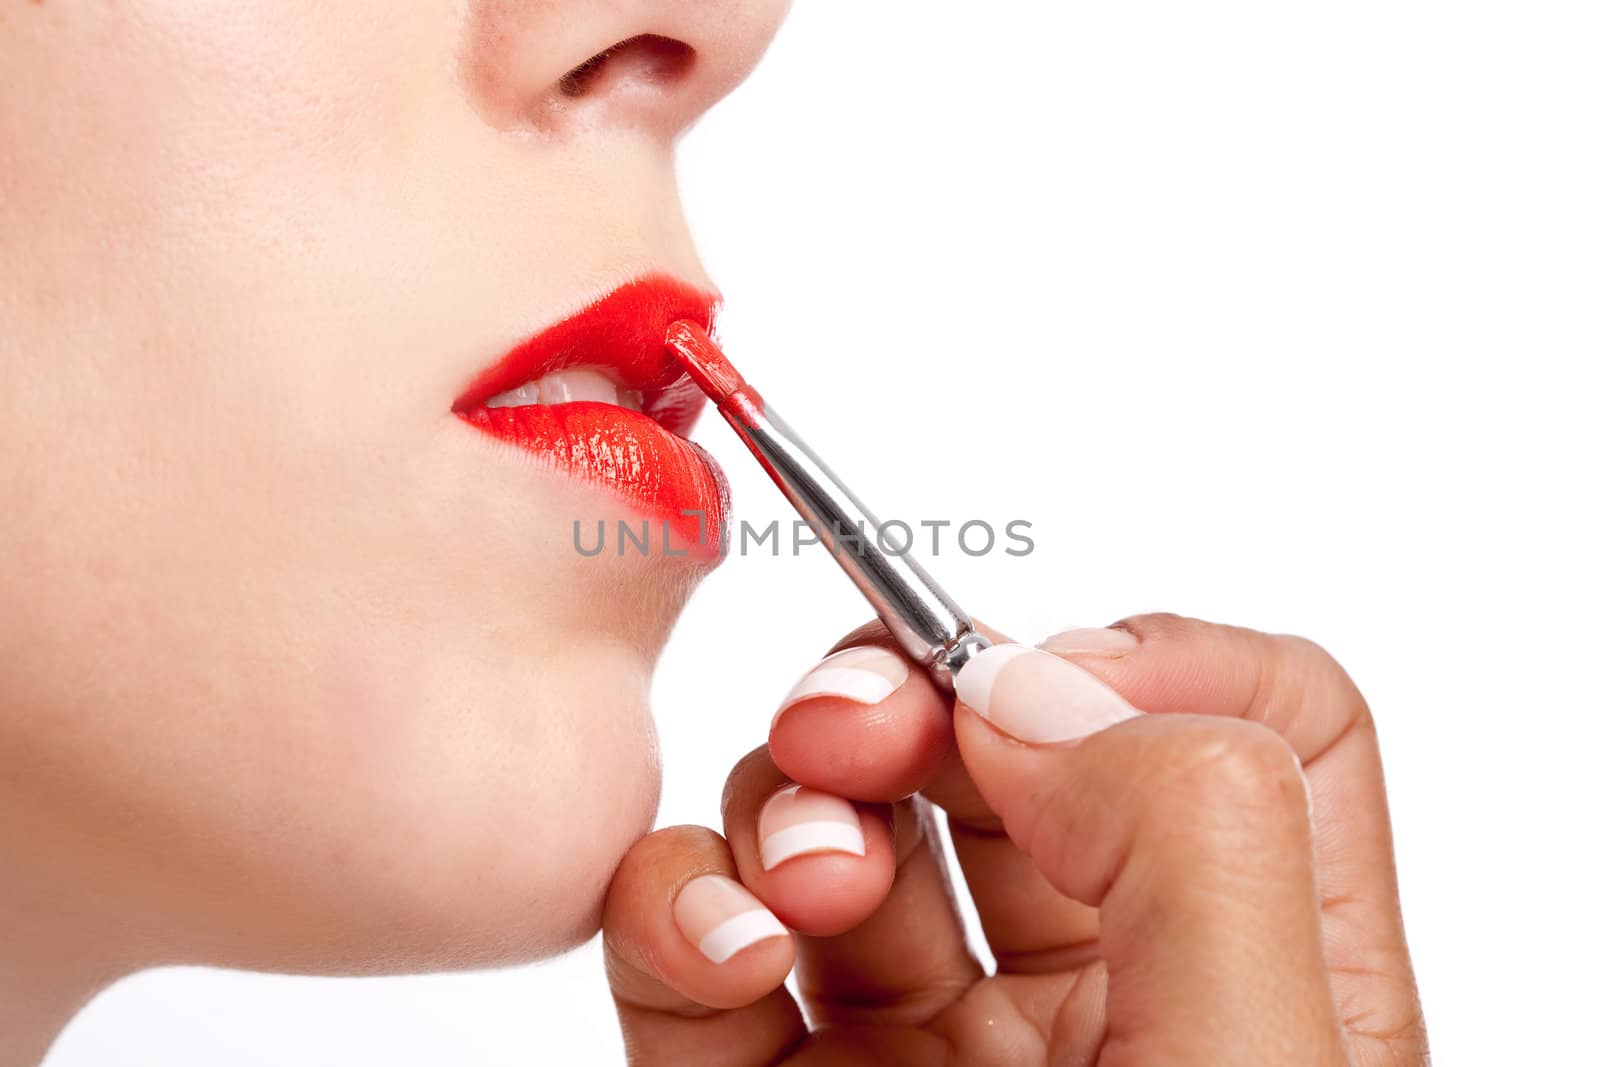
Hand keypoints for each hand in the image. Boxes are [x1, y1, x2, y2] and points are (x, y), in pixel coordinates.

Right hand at [602, 614, 1425, 1064]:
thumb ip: (1188, 840)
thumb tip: (1023, 686)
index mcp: (1259, 975)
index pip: (1245, 725)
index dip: (1144, 659)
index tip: (1044, 693)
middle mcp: (1087, 997)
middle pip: (994, 742)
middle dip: (907, 693)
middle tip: (860, 723)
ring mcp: (915, 1043)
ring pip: (826, 817)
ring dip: (785, 794)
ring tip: (800, 876)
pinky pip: (693, 936)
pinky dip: (671, 903)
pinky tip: (715, 944)